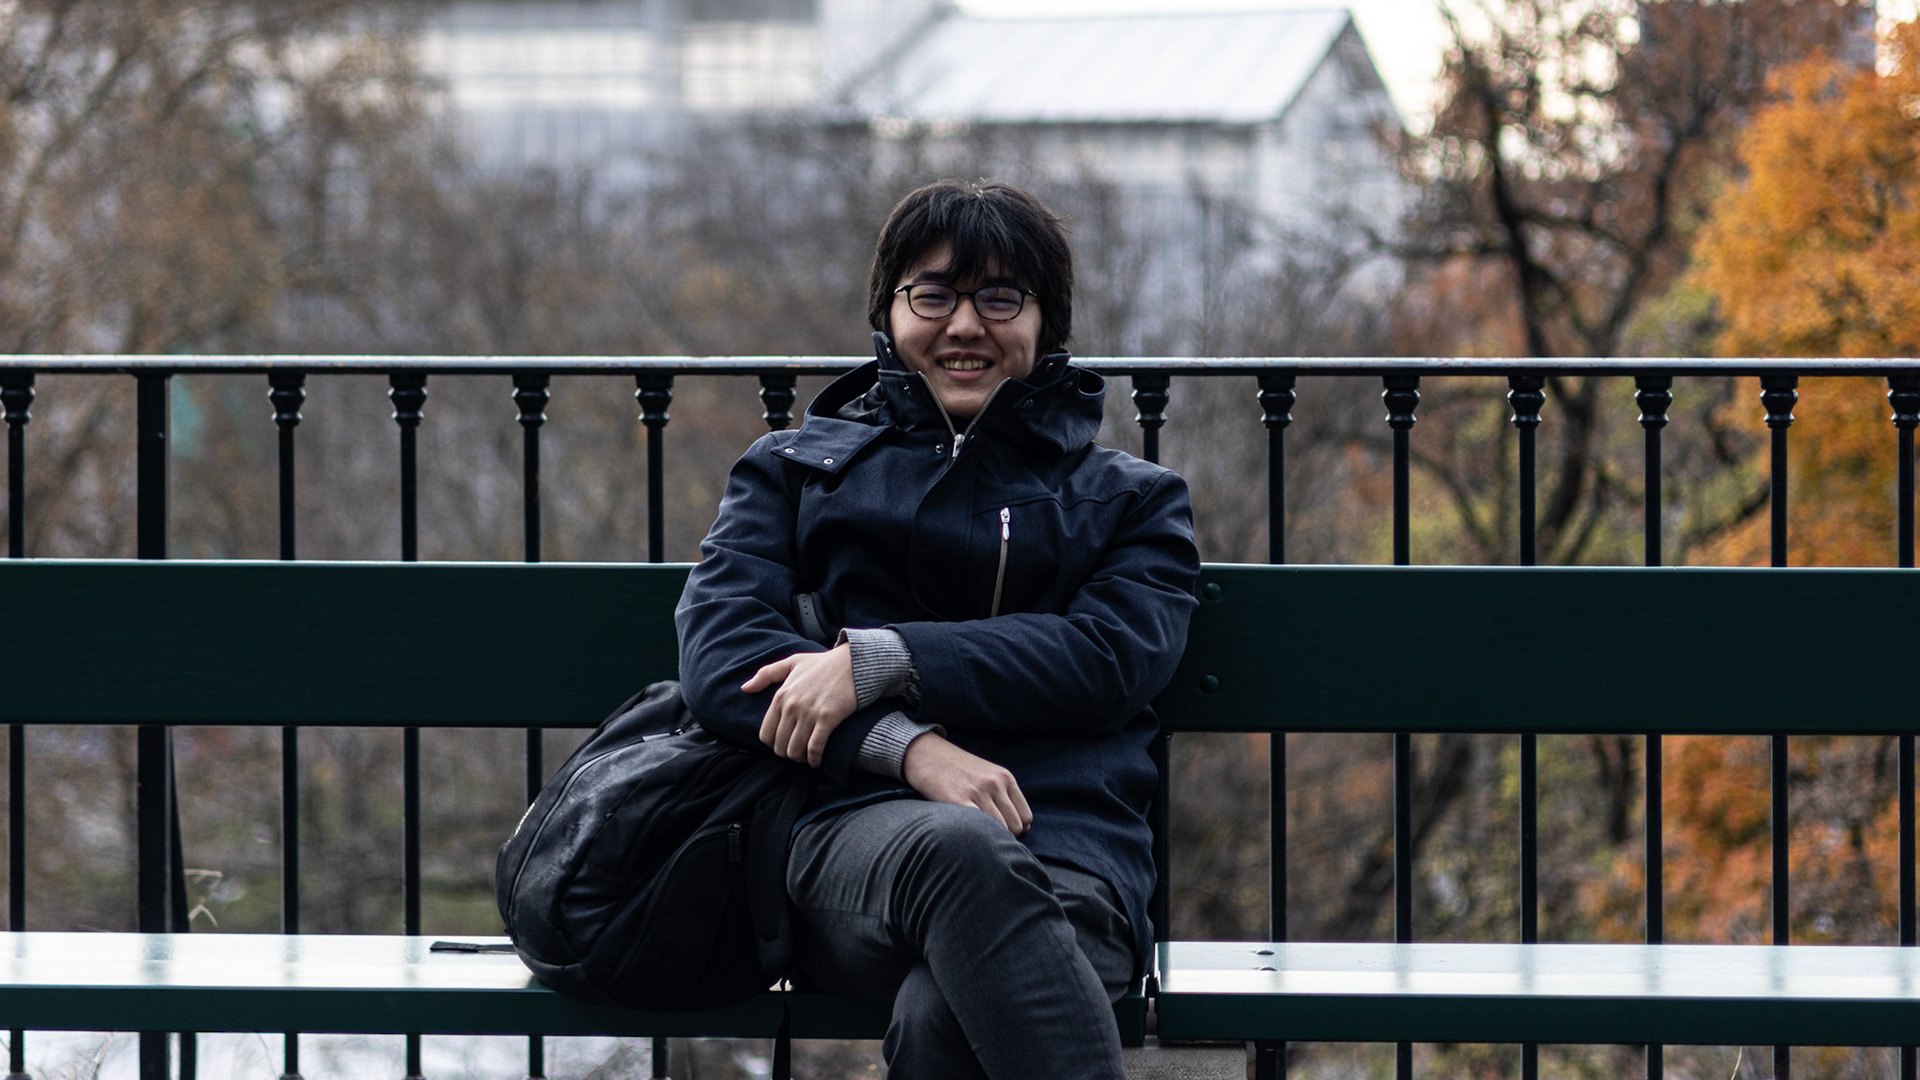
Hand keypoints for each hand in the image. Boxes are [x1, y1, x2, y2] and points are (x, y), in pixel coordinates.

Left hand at [744, 644, 857, 767]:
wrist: (854, 662)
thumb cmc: (823, 664)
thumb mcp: (792, 662)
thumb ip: (766, 675)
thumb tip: (745, 688)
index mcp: (781, 695)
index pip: (766, 734)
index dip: (773, 744)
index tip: (784, 743)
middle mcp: (792, 706)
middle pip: (780, 746)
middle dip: (787, 753)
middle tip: (797, 752)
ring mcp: (809, 712)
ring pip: (795, 750)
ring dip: (800, 758)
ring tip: (806, 756)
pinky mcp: (828, 718)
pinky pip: (815, 748)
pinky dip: (814, 759)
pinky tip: (816, 761)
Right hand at [901, 733, 1032, 834]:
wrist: (927, 754)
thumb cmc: (957, 770)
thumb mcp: (988, 774)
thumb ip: (1004, 796)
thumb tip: (1022, 828)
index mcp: (1006, 777)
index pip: (1025, 817)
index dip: (1018, 830)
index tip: (1003, 833)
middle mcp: (995, 783)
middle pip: (1015, 826)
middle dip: (1005, 836)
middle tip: (988, 836)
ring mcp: (978, 791)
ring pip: (1000, 830)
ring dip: (991, 838)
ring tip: (978, 836)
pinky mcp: (959, 800)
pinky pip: (980, 826)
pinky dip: (978, 835)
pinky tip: (969, 834)